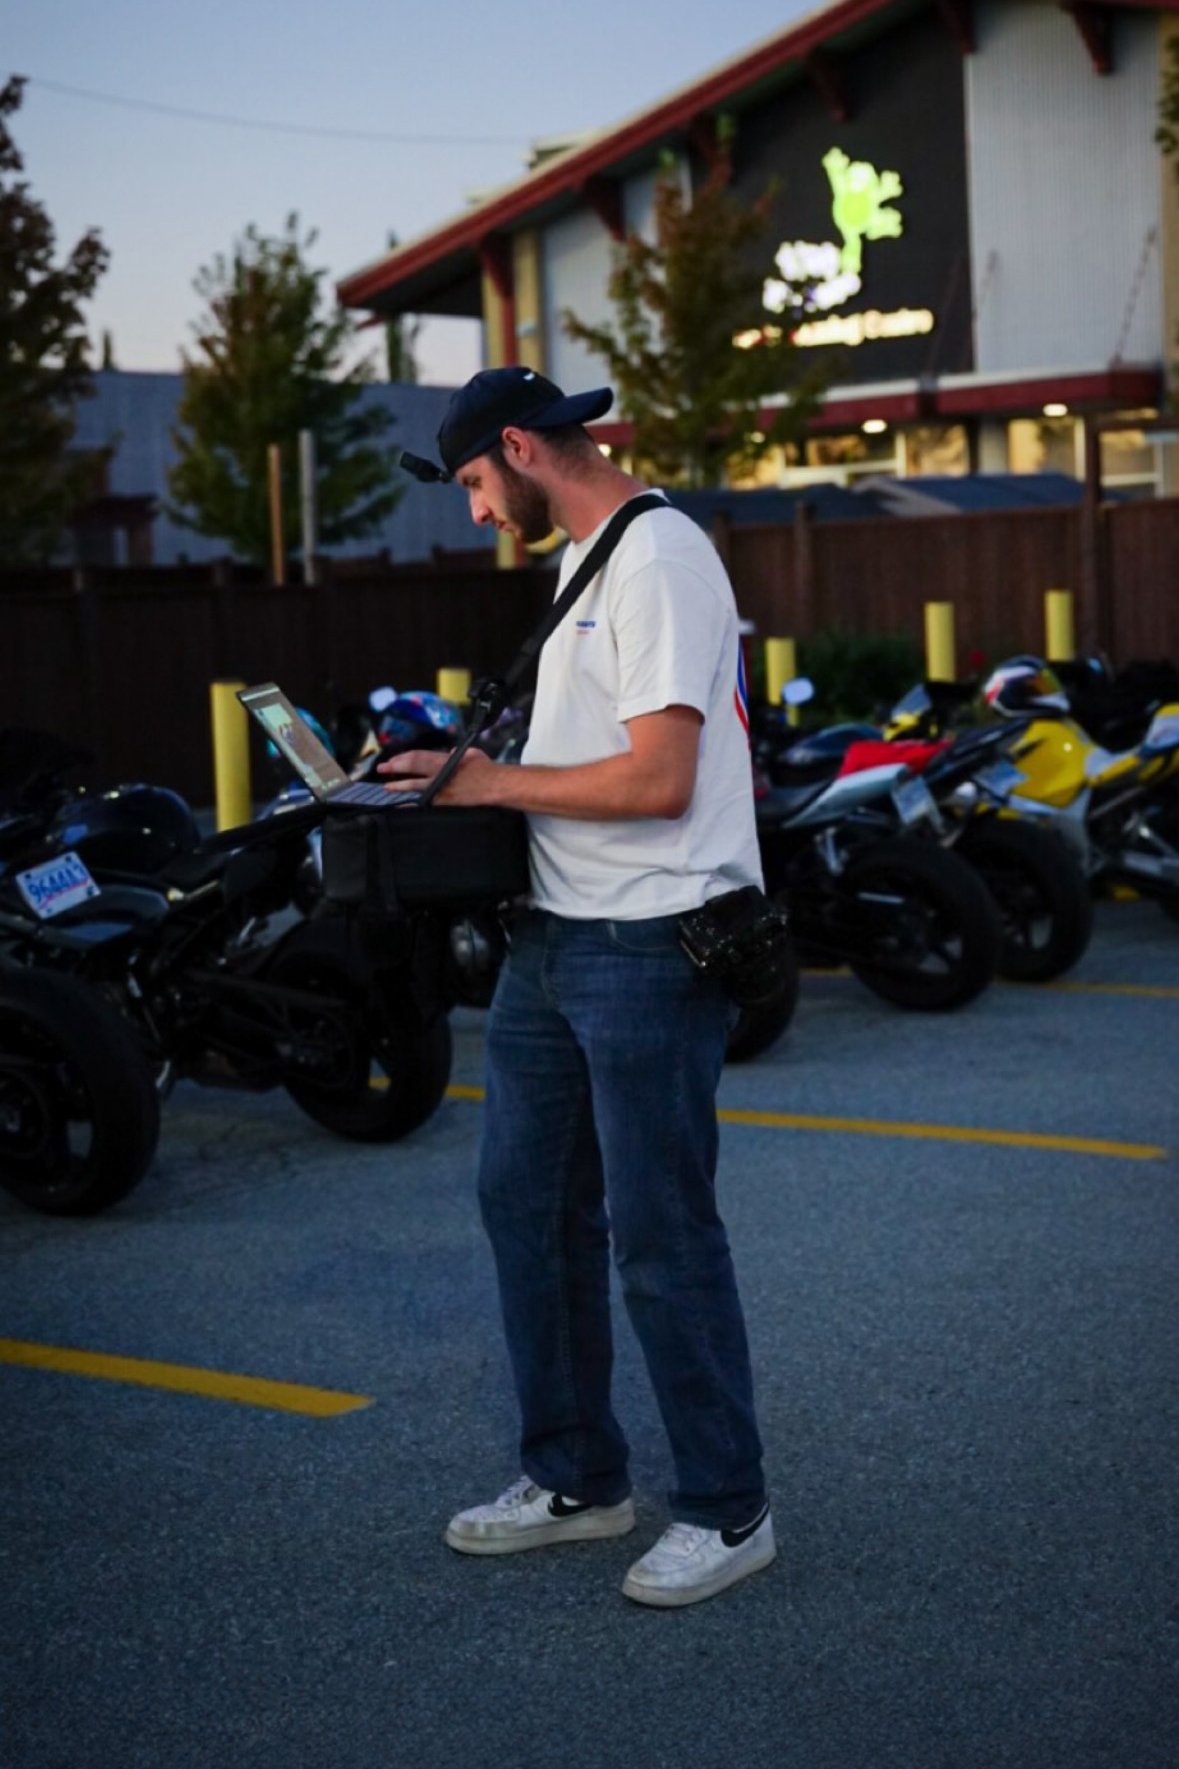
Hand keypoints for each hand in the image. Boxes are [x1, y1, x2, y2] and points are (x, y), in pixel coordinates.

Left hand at [375, 746, 497, 804]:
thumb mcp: (472, 754)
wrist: (496, 786)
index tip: (393, 760)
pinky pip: (425, 802)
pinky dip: (412, 805)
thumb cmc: (487, 769)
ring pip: (416, 787)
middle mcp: (441, 773)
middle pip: (413, 768)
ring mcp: (442, 789)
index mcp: (445, 759)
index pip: (418, 757)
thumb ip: (458, 753)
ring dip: (400, 786)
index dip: (404, 758)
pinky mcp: (446, 802)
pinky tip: (402, 806)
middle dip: (396, 768)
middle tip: (383, 769)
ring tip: (387, 787)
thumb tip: (449, 751)